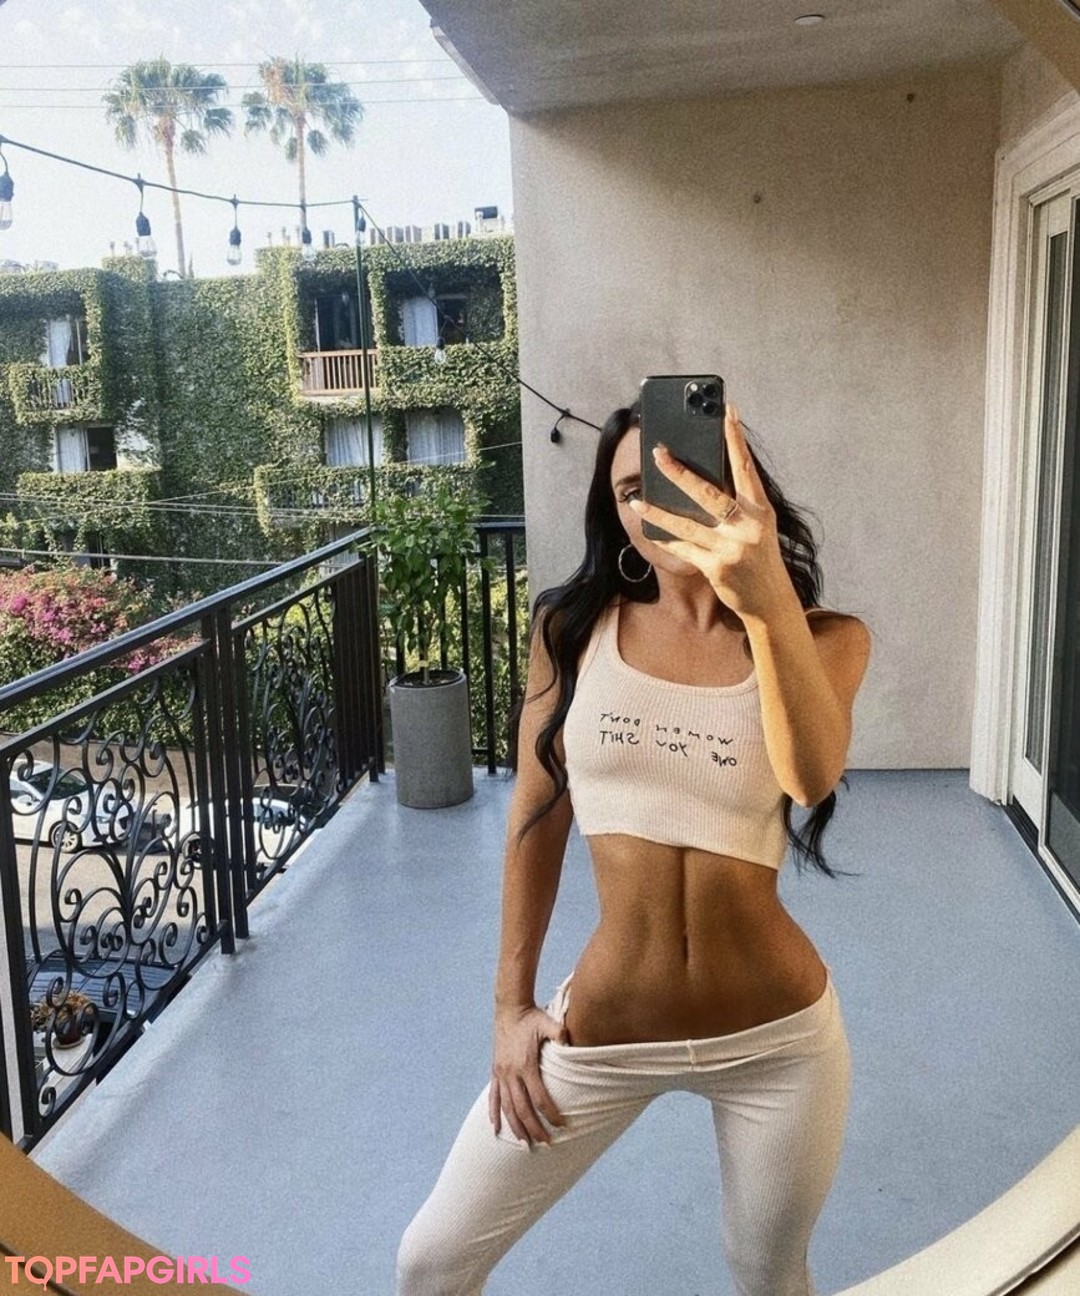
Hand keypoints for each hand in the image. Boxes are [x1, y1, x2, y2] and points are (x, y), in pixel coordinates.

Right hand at [489, 1004, 567, 1144]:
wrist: (509, 1008)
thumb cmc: (532, 1017)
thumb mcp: (548, 1022)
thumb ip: (559, 1032)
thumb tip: (571, 1041)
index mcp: (526, 1065)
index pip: (539, 1098)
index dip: (551, 1114)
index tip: (562, 1126)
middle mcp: (511, 1073)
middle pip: (522, 1109)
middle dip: (534, 1129)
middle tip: (546, 1144)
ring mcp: (501, 1073)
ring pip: (506, 1107)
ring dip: (515, 1127)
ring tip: (524, 1144)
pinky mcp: (495, 1071)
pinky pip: (493, 1096)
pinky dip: (493, 1113)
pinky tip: (495, 1128)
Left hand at [628, 403, 792, 619]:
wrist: (770, 600)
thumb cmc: (759, 556)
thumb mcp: (756, 525)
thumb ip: (737, 503)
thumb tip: (700, 477)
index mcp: (760, 509)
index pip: (745, 467)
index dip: (736, 439)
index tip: (727, 411)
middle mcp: (747, 525)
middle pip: (707, 493)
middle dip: (679, 473)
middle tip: (658, 453)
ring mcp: (731, 548)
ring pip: (686, 524)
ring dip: (658, 512)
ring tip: (636, 501)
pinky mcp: (716, 568)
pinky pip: (684, 549)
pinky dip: (666, 539)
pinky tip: (649, 531)